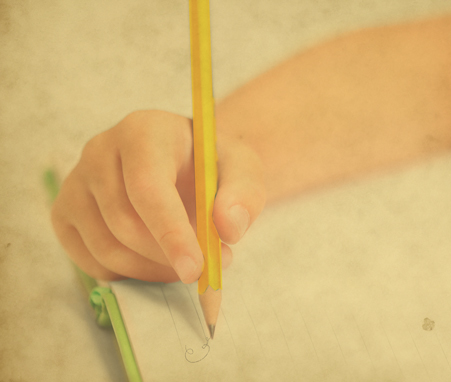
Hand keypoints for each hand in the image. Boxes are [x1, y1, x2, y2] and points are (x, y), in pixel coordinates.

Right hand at [52, 110, 264, 283]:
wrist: (185, 165)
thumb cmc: (211, 166)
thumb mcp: (243, 170)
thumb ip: (244, 194)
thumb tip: (229, 229)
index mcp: (143, 131)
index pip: (147, 187)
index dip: (170, 232)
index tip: (195, 268)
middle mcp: (99, 151)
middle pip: (124, 222)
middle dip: (167, 256)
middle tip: (204, 267)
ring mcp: (76, 183)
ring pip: (106, 248)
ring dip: (151, 269)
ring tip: (185, 262)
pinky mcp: (66, 213)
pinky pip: (92, 262)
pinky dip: (129, 275)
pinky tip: (156, 261)